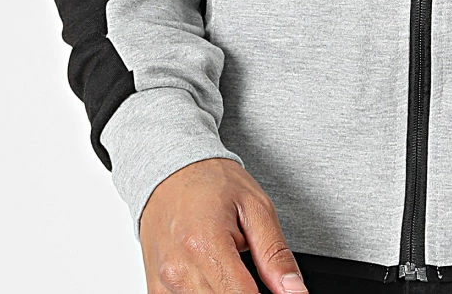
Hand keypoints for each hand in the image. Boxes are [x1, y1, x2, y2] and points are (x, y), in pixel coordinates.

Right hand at [139, 157, 305, 293]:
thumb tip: (296, 292)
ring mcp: (162, 283)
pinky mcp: (155, 289)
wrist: (171, 170)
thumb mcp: (256, 206)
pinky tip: (212, 273)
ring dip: (224, 290)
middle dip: (245, 290)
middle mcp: (177, 270)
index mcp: (205, 245)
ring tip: (228, 264)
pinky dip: (206, 291)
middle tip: (249, 266)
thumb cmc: (212, 182)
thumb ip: (276, 254)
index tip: (276, 290)